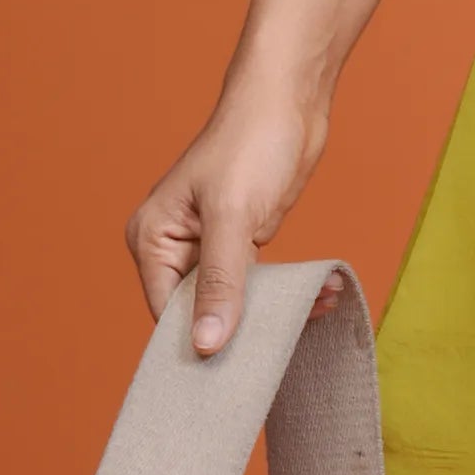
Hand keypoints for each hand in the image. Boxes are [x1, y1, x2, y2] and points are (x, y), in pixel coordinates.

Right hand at [126, 84, 327, 356]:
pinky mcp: (243, 243)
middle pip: (201, 313)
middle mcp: (174, 248)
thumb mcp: (233, 217)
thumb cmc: (251, 143)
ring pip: (235, 303)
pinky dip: (288, 293)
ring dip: (276, 311)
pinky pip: (260, 285)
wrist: (290, 101)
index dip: (199, 343)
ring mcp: (210, 247)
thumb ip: (221, 284)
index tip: (237, 372)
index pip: (167, 314)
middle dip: (245, 329)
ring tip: (319, 304)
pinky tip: (323, 293)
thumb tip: (206, 346)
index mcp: (152, 241)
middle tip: (286, 347)